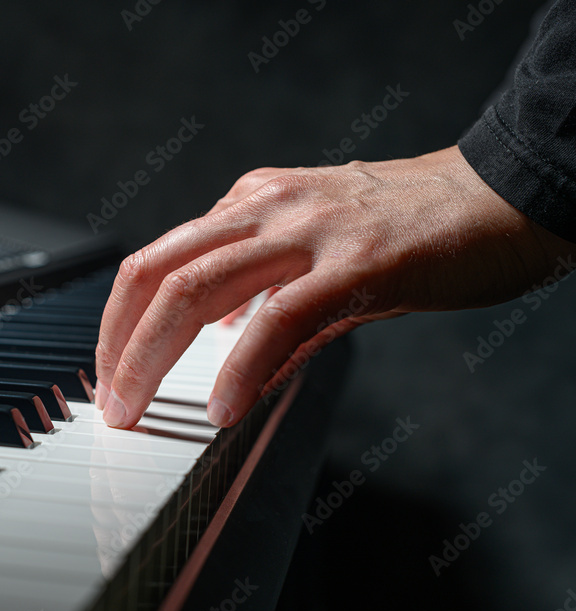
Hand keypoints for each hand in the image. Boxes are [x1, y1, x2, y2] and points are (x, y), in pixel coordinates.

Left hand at [95, 146, 575, 427]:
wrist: (503, 199)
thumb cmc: (413, 231)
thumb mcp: (319, 258)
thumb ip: (269, 299)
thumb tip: (229, 355)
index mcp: (251, 202)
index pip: (156, 260)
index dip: (119, 322)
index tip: (111, 371)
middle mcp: (265, 205)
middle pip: (158, 272)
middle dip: (118, 344)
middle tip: (110, 402)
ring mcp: (309, 229)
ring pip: (196, 287)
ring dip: (151, 357)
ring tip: (136, 408)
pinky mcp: (358, 262)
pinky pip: (277, 317)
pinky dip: (240, 369)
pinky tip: (226, 408)